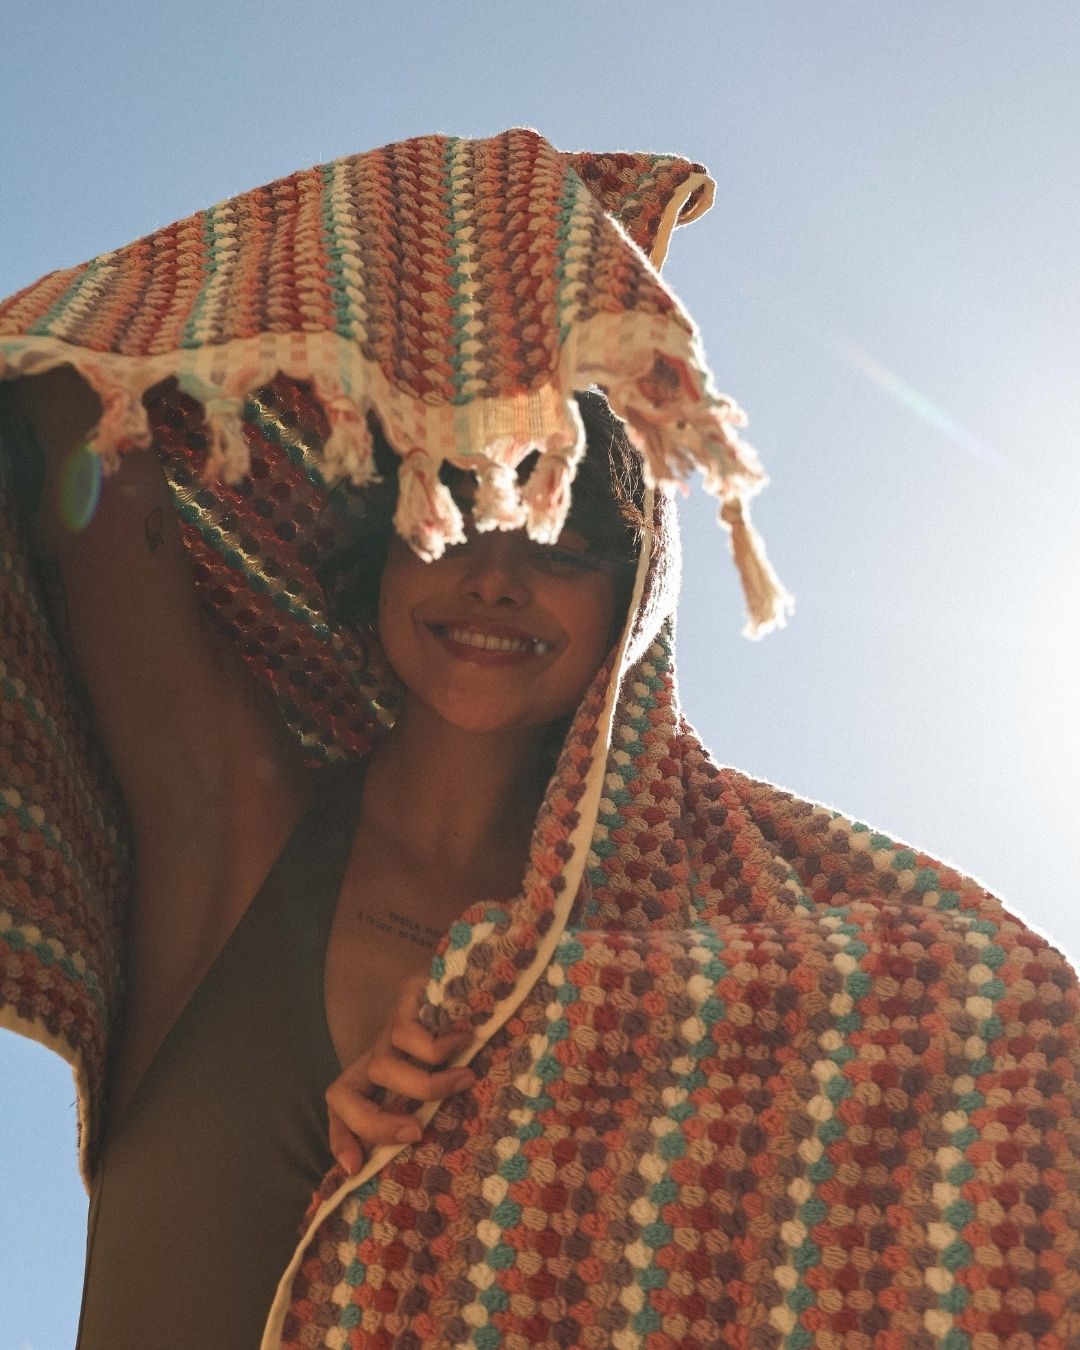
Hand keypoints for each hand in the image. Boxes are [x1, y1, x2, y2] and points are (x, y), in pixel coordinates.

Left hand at [325, 972, 475, 1173]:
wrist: (480, 976)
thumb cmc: (466, 1038)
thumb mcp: (448, 1079)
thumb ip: (433, 1106)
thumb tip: (430, 1144)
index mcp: (380, 1077)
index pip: (339, 1106)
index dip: (339, 1137)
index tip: (354, 1168)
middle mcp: (378, 1054)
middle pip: (341, 1094)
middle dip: (373, 1124)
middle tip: (416, 1132)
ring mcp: (389, 1027)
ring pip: (382, 1068)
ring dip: (426, 1085)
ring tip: (464, 1078)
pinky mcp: (406, 997)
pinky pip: (408, 1035)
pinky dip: (438, 1048)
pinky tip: (464, 1040)